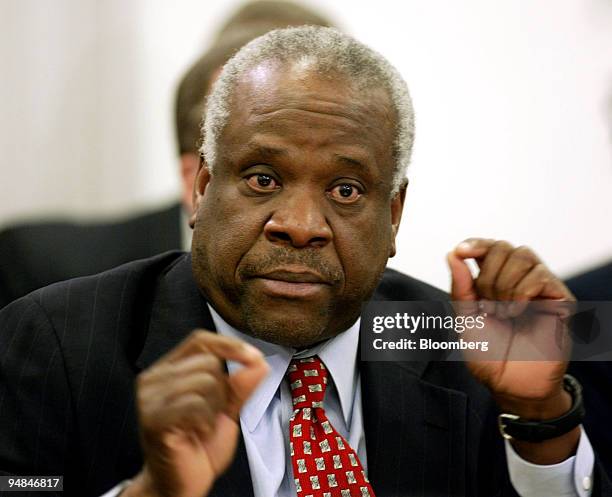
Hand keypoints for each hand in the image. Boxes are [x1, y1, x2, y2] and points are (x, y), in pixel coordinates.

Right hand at [125, 330, 268, 496]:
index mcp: (169, 370)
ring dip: (214, 409)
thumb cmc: (199, 446)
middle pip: (207, 362)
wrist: (181, 485)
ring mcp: (150, 398)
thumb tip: (259, 361)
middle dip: (222, 390)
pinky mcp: (153, 419)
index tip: (254, 357)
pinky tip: (197, 433)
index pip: (200, 340)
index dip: (229, 345)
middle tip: (212, 415)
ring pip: (204, 381)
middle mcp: (154, 379)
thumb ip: (241, 385)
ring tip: (202, 426)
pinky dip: (206, 421)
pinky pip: (195, 404)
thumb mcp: (227, 410)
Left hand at [447, 238, 574, 417]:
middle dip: (488, 274)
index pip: (489, 248)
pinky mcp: (559, 299)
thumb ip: (460, 287)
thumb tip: (453, 255)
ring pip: (523, 255)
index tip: (461, 251)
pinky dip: (521, 293)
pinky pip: (539, 276)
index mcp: (494, 282)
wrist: (510, 385)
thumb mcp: (465, 318)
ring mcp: (540, 288)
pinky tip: (517, 313)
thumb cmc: (489, 355)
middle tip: (486, 305)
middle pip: (504, 247)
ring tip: (502, 313)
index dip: (476, 244)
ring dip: (504, 284)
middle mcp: (518, 280)